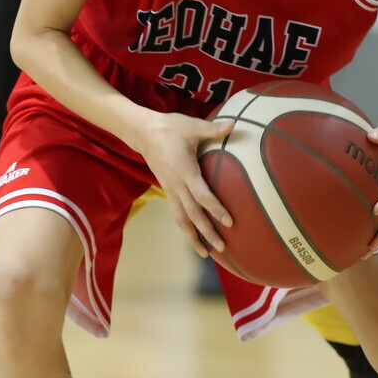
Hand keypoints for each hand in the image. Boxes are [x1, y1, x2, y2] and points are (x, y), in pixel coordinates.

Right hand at [134, 112, 233, 256]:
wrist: (142, 133)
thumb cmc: (169, 128)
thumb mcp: (191, 125)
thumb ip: (213, 129)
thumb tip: (234, 124)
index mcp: (185, 171)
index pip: (202, 196)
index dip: (216, 209)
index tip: (229, 222)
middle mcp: (177, 185)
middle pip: (193, 215)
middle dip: (207, 232)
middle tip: (222, 248)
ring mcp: (170, 189)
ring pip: (182, 219)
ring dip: (194, 237)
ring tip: (207, 253)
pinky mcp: (167, 190)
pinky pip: (177, 213)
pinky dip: (186, 228)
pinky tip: (194, 237)